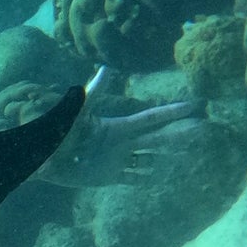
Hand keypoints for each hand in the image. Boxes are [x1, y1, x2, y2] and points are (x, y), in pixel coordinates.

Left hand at [39, 68, 202, 187]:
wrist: (44, 157)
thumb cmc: (59, 133)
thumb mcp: (79, 113)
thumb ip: (93, 92)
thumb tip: (106, 68)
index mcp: (119, 128)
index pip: (151, 119)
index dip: (172, 112)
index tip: (193, 106)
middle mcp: (122, 143)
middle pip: (157, 138)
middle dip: (179, 135)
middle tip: (202, 131)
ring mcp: (117, 160)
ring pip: (148, 159)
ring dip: (166, 159)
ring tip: (186, 159)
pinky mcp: (107, 176)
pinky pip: (132, 178)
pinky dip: (145, 179)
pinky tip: (158, 179)